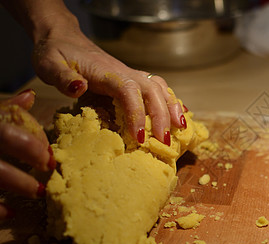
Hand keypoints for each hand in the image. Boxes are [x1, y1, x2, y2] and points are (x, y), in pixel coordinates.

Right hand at [0, 90, 54, 203]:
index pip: (8, 125)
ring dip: (19, 183)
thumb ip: (2, 110)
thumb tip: (29, 96)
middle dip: (30, 151)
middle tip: (49, 166)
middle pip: (5, 137)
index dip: (32, 139)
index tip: (49, 152)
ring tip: (38, 192)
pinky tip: (11, 213)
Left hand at [31, 24, 185, 145]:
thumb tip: (79, 87)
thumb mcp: (49, 64)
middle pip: (153, 91)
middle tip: (164, 142)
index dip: (137, 114)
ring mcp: (132, 75)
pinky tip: (179, 115)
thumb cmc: (56, 54)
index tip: (139, 138)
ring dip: (173, 108)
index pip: (129, 91)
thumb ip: (62, 77)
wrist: (64, 38)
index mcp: (107, 73)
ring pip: (161, 88)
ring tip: (180, 129)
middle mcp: (126, 73)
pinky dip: (172, 101)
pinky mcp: (134, 79)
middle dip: (162, 117)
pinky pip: (159, 88)